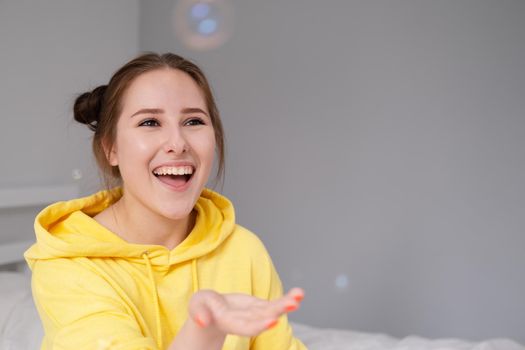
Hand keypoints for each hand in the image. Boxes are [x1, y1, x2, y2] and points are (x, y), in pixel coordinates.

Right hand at [188, 288, 304, 336]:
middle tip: (293, 304)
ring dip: (287, 303)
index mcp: (230, 322)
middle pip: (264, 317)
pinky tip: (299, 293)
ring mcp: (255, 314)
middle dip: (278, 311)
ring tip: (299, 295)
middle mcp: (246, 320)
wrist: (210, 313)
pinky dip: (287, 298)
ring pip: (273, 310)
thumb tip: (202, 321)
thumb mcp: (197, 308)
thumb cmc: (202, 309)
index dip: (259, 325)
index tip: (273, 321)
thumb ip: (199, 314)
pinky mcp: (259, 307)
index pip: (246, 326)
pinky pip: (275, 303)